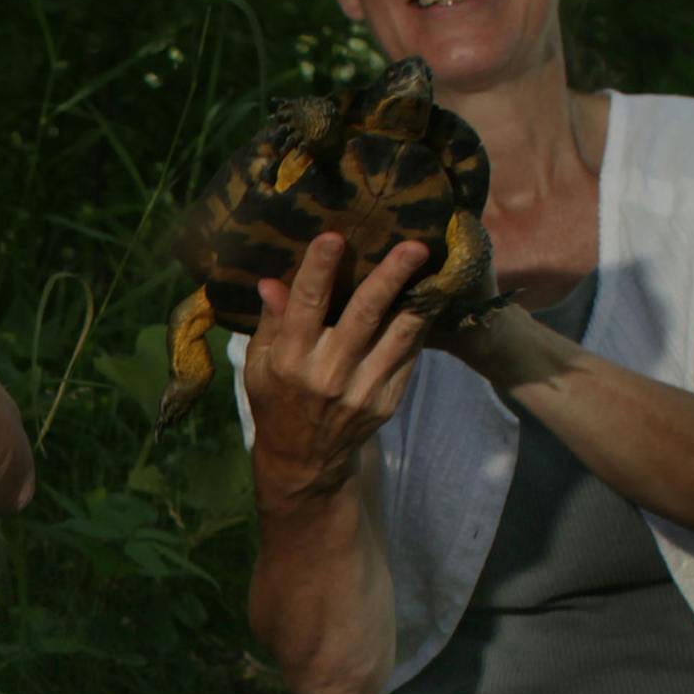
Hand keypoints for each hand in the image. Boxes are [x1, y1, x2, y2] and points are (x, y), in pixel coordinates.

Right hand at [244, 234, 428, 508]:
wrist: (304, 457)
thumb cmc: (276, 399)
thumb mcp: (258, 363)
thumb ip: (271, 321)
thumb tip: (270, 280)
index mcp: (291, 359)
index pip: (306, 305)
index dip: (319, 269)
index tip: (334, 236)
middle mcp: (329, 373)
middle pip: (364, 315)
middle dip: (390, 277)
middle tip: (414, 246)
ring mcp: (362, 389)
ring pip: (398, 335)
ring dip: (418, 299)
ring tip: (435, 268)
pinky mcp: (387, 400)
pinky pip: (409, 355)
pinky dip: (420, 326)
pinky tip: (428, 300)